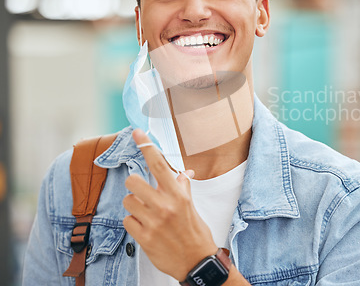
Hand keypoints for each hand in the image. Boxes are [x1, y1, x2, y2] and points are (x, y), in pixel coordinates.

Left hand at [122, 129, 217, 280]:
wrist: (196, 261)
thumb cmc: (195, 232)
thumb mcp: (192, 207)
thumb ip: (183, 188)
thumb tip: (185, 173)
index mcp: (178, 195)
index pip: (159, 165)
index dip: (146, 146)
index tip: (137, 133)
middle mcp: (165, 206)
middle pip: (133, 182)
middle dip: (134, 186)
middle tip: (141, 192)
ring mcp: (153, 222)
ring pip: (127, 201)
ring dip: (133, 206)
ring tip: (144, 213)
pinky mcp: (144, 238)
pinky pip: (127, 221)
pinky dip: (133, 223)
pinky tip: (144, 227)